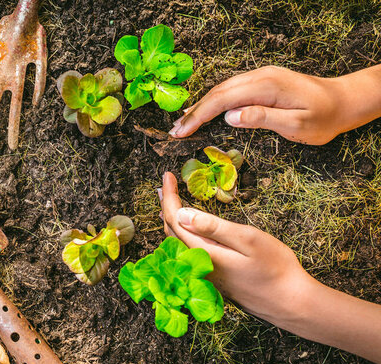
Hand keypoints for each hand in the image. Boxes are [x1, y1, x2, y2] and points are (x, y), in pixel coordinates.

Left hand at [159, 171, 380, 363]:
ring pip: (178, 245)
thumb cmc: (275, 268)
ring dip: (172, 222)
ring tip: (170, 203)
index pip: (175, 220)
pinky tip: (187, 229)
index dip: (169, 197)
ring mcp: (203, 276)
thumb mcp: (247, 239)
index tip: (168, 176)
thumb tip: (181, 214)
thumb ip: (213, 227)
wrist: (290, 304)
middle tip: (165, 186)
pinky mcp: (211, 280)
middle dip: (166, 207)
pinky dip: (183, 236)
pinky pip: (187, 254)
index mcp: (203, 253)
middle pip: (171, 233)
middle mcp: (196, 267)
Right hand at [169, 65, 380, 144]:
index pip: (222, 100)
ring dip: (201, 106)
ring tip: (183, 124)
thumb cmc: (323, 118)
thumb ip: (263, 118)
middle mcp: (259, 76)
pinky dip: (214, 101)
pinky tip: (205, 111)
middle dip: (193, 112)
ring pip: (222, 89)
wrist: (343, 101)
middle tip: (174, 132)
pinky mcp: (262, 81)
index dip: (198, 116)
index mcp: (265, 86)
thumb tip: (230, 117)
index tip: (181, 132)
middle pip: (217, 92)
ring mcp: (260, 77)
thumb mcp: (296, 124)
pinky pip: (231, 90)